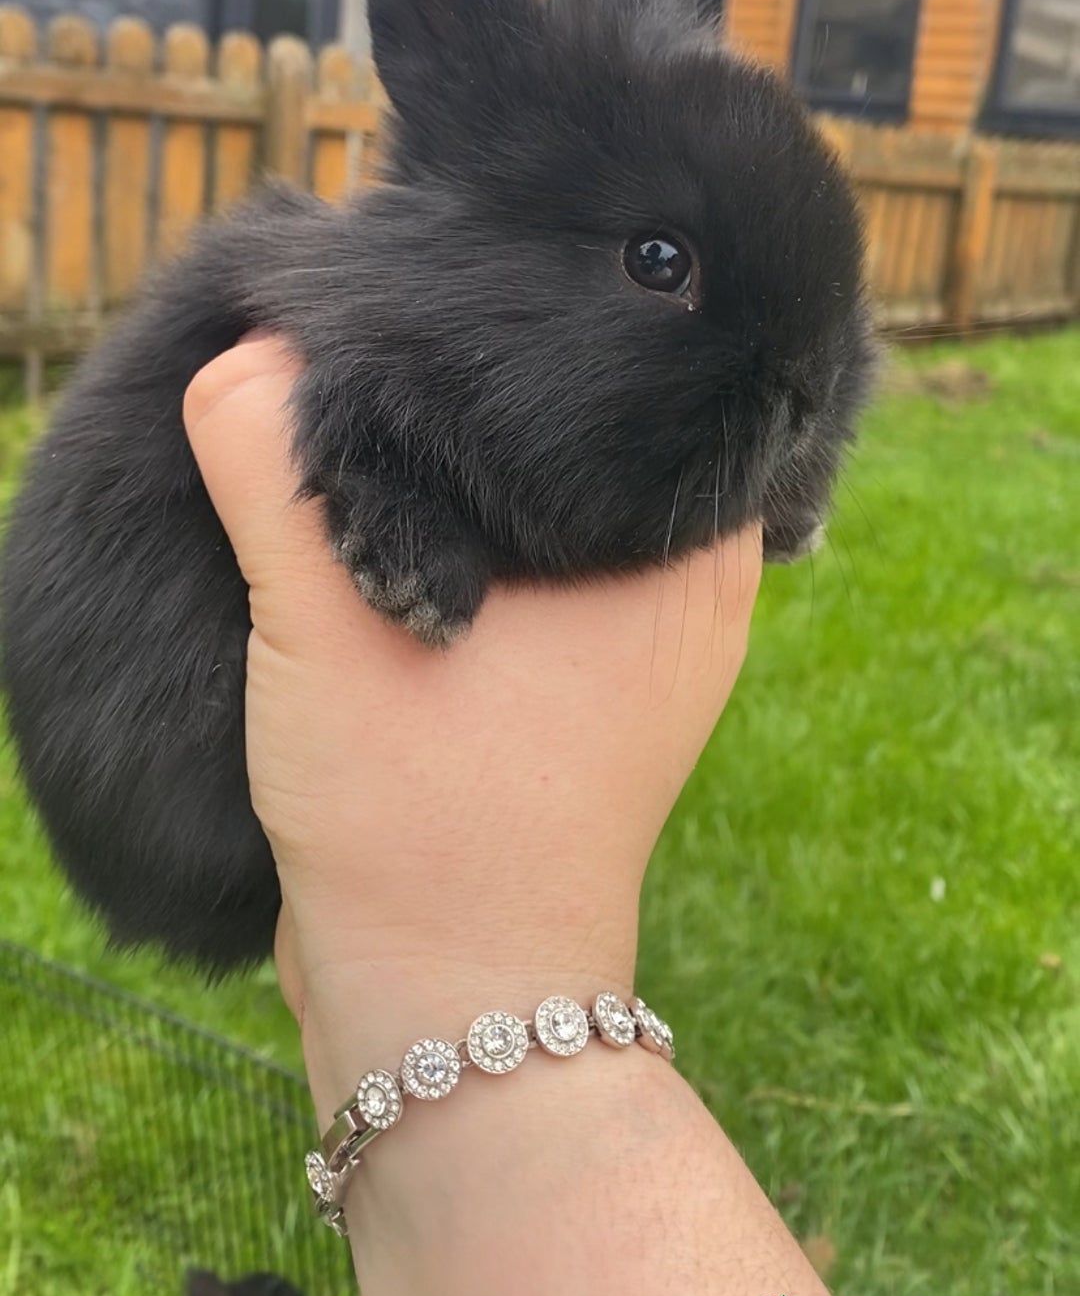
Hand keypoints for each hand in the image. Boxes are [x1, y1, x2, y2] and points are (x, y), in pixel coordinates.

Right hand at [184, 335, 760, 1110]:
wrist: (444, 1002)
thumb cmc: (420, 814)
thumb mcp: (324, 616)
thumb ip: (277, 467)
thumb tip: (256, 349)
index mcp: (689, 545)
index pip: (652, 366)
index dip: (547, 320)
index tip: (456, 293)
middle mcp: (685, 590)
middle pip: (598, 432)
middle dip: (497, 397)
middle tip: (401, 346)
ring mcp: (637, 652)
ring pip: (553, 508)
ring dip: (470, 481)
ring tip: (384, 436)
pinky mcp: (580, 698)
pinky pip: (533, 577)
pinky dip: (470, 548)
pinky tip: (397, 534)